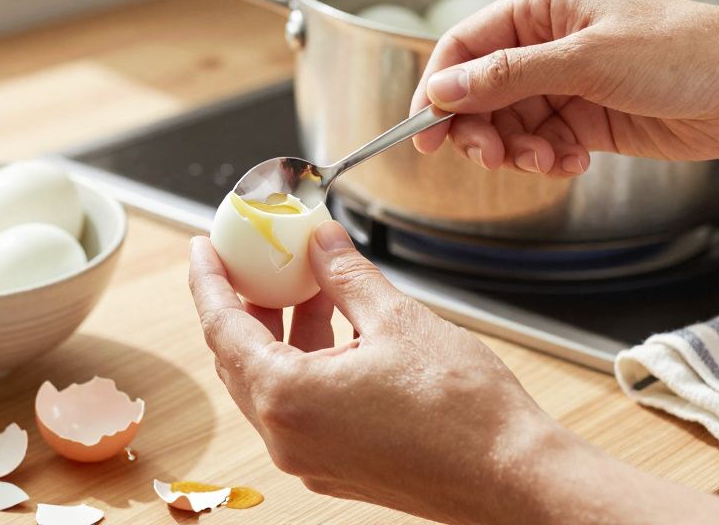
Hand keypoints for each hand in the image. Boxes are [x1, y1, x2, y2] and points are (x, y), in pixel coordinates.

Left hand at [189, 221, 718, 524]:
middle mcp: (287, 437)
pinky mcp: (336, 467)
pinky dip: (306, 362)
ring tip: (308, 282)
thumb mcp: (397, 319)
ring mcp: (310, 458)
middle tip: (257, 258)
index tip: (204, 247)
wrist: (514, 478)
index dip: (210, 280)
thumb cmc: (463, 412)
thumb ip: (345, 276)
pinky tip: (338, 326)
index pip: (222, 327)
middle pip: (240, 357)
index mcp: (287, 398)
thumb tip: (319, 241)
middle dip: (246, 302)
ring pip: (271, 382)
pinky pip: (300, 406)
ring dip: (282, 330)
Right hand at [409, 0, 718, 176]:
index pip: (464, 46)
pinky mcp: (586, 121)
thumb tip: (446, 89)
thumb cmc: (682, 50)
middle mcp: (547, 44)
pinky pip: (541, 145)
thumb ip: (509, 77)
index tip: (423, 128)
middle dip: (479, 129)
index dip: (439, 88)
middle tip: (488, 157)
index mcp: (541, 8)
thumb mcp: (586, 58)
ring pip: (509, 125)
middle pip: (480, 93)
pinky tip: (572, 161)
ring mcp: (567, 84)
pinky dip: (547, 159)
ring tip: (546, 159)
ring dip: (517, 150)